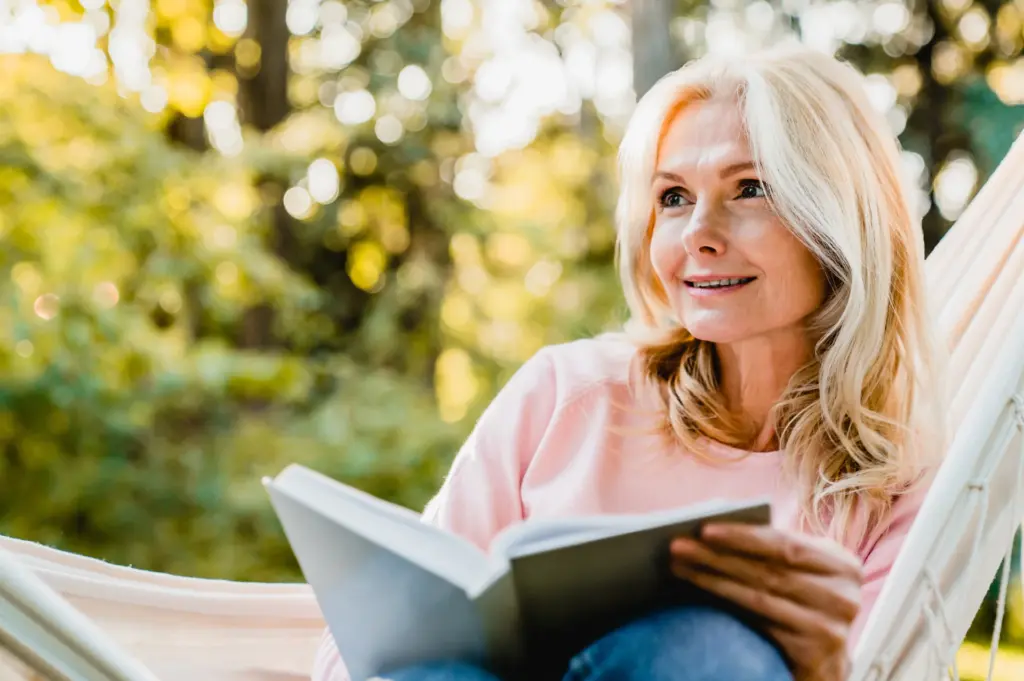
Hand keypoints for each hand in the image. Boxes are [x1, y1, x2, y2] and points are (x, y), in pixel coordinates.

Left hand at [669, 524, 863, 680]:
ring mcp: (832, 628)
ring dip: (713, 580)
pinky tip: (700, 596)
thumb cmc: (803, 605)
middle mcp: (844, 596)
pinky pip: (760, 625)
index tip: (703, 528)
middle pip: (767, 570)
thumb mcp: (801, 573)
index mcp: (843, 565)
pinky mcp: (816, 655)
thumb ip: (776, 549)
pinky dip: (726, 608)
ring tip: (679, 568)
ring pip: (759, 597)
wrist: (825, 664)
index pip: (785, 544)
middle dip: (718, 555)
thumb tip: (717, 519)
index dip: (742, 535)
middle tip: (678, 546)